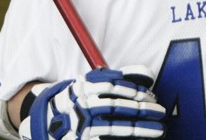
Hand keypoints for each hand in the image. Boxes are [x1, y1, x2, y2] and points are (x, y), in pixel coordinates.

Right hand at [18, 65, 165, 139]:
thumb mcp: (85, 84)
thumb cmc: (73, 101)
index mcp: (85, 88)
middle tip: (160, 111)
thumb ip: (108, 79)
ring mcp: (83, 126)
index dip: (136, 91)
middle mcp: (83, 106)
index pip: (115, 87)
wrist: (45, 121)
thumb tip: (135, 75)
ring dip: (141, 129)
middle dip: (143, 110)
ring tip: (159, 129)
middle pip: (119, 107)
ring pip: (117, 128)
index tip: (151, 95)